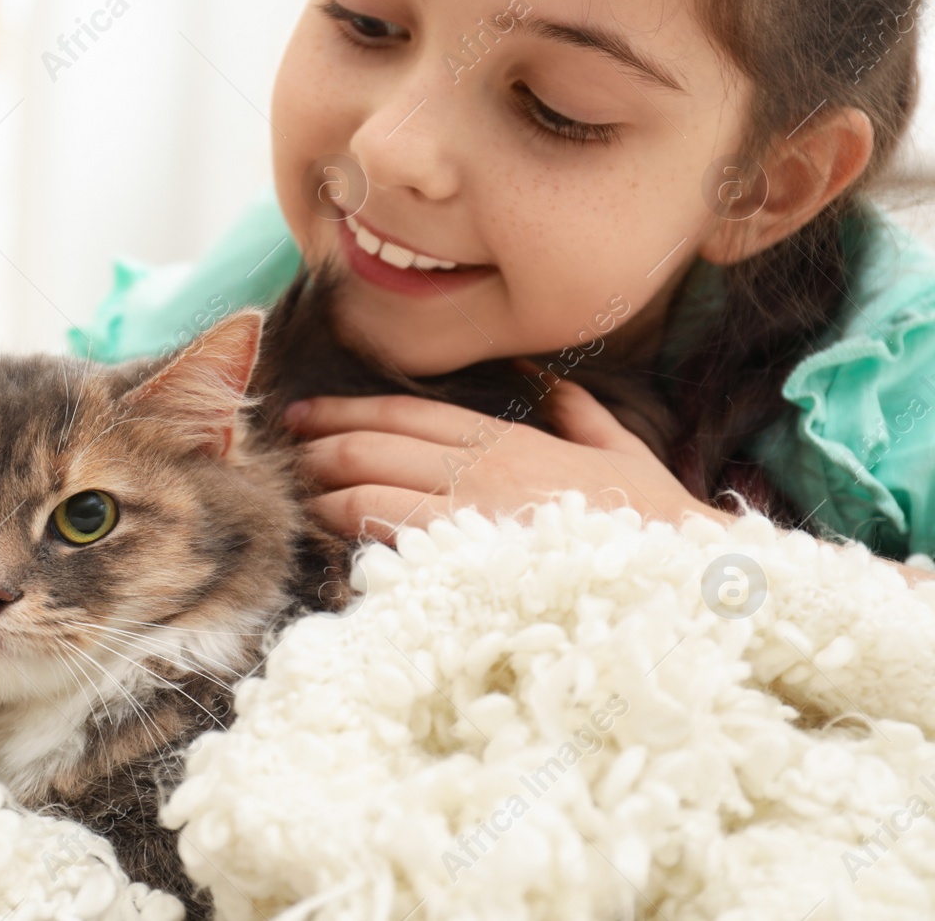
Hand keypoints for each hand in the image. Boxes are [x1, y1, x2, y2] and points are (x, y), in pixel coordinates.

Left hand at [284, 376, 726, 539]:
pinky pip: (385, 538)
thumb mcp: (622, 452)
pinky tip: (320, 535)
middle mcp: (478, 468)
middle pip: (373, 444)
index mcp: (507, 439)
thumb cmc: (654, 524)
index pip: (406, 414)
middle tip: (281, 447)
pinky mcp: (461, 558)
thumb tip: (556, 383)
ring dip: (320, 488)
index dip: (349, 410)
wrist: (683, 582)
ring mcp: (467, 513)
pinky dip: (346, 532)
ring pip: (366, 488)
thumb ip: (582, 414)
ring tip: (290, 493)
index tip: (309, 412)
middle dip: (319, 443)